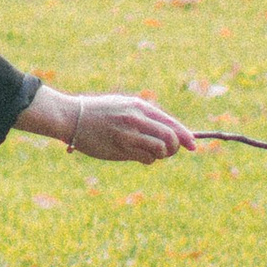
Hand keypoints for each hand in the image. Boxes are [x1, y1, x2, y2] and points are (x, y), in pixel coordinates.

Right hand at [18, 88, 194, 163]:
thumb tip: (168, 132)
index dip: (185, 135)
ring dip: (160, 155)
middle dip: (175, 147)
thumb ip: (144, 116)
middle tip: (170, 151)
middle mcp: (136, 120)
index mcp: (139, 106)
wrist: (73, 117)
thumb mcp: (123, 105)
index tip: (193, 145)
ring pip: (159, 150)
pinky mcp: (120, 149)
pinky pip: (146, 159)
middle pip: (170, 138)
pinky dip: (148, 160)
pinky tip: (140, 156)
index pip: (170, 122)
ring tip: (151, 152)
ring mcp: (128, 135)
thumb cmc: (99, 111)